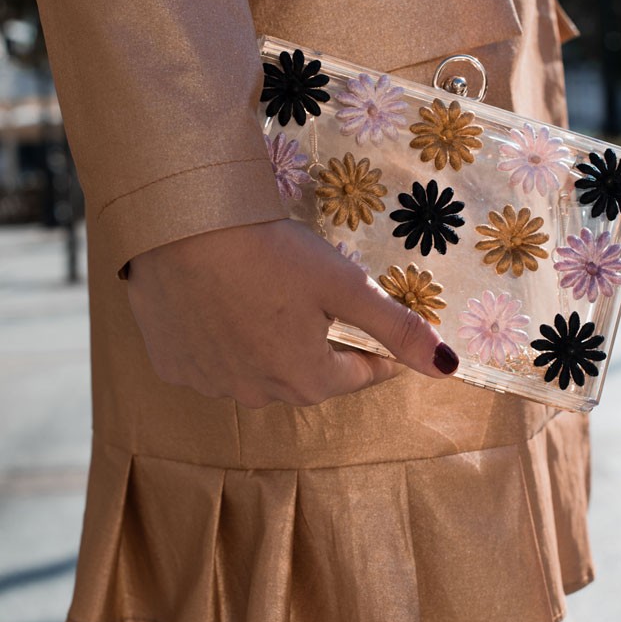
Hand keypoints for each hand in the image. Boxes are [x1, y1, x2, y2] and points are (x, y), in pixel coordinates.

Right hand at [125, 219, 458, 407]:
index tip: (376, 327)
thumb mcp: (344, 284)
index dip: (374, 350)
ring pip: (254, 369)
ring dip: (265, 344)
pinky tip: (216, 301)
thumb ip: (395, 327)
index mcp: (306, 380)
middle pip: (305, 374)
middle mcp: (258, 395)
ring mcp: (210, 384)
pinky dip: (218, 339)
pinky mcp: (172, 365)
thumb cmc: (269, 252)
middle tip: (310, 298)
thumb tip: (448, 366)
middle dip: (316, 345)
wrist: (178, 227)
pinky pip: (209, 360)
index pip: (358, 375)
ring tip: (260, 295)